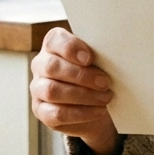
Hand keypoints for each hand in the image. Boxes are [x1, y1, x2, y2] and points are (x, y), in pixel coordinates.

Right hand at [30, 28, 122, 154]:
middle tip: (105, 82)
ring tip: (105, 98)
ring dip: (83, 95)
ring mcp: (38, 88)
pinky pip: (57, 114)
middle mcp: (41, 64)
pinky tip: (98, 111)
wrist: (97, 104)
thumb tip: (115, 55)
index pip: (54, 40)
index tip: (89, 58)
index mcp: (54, 45)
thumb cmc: (97, 74)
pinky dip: (81, 113)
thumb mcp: (100, 61)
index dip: (70, 48)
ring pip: (52, 91)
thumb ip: (100, 54)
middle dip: (81, 76)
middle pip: (52, 67)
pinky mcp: (42, 111)